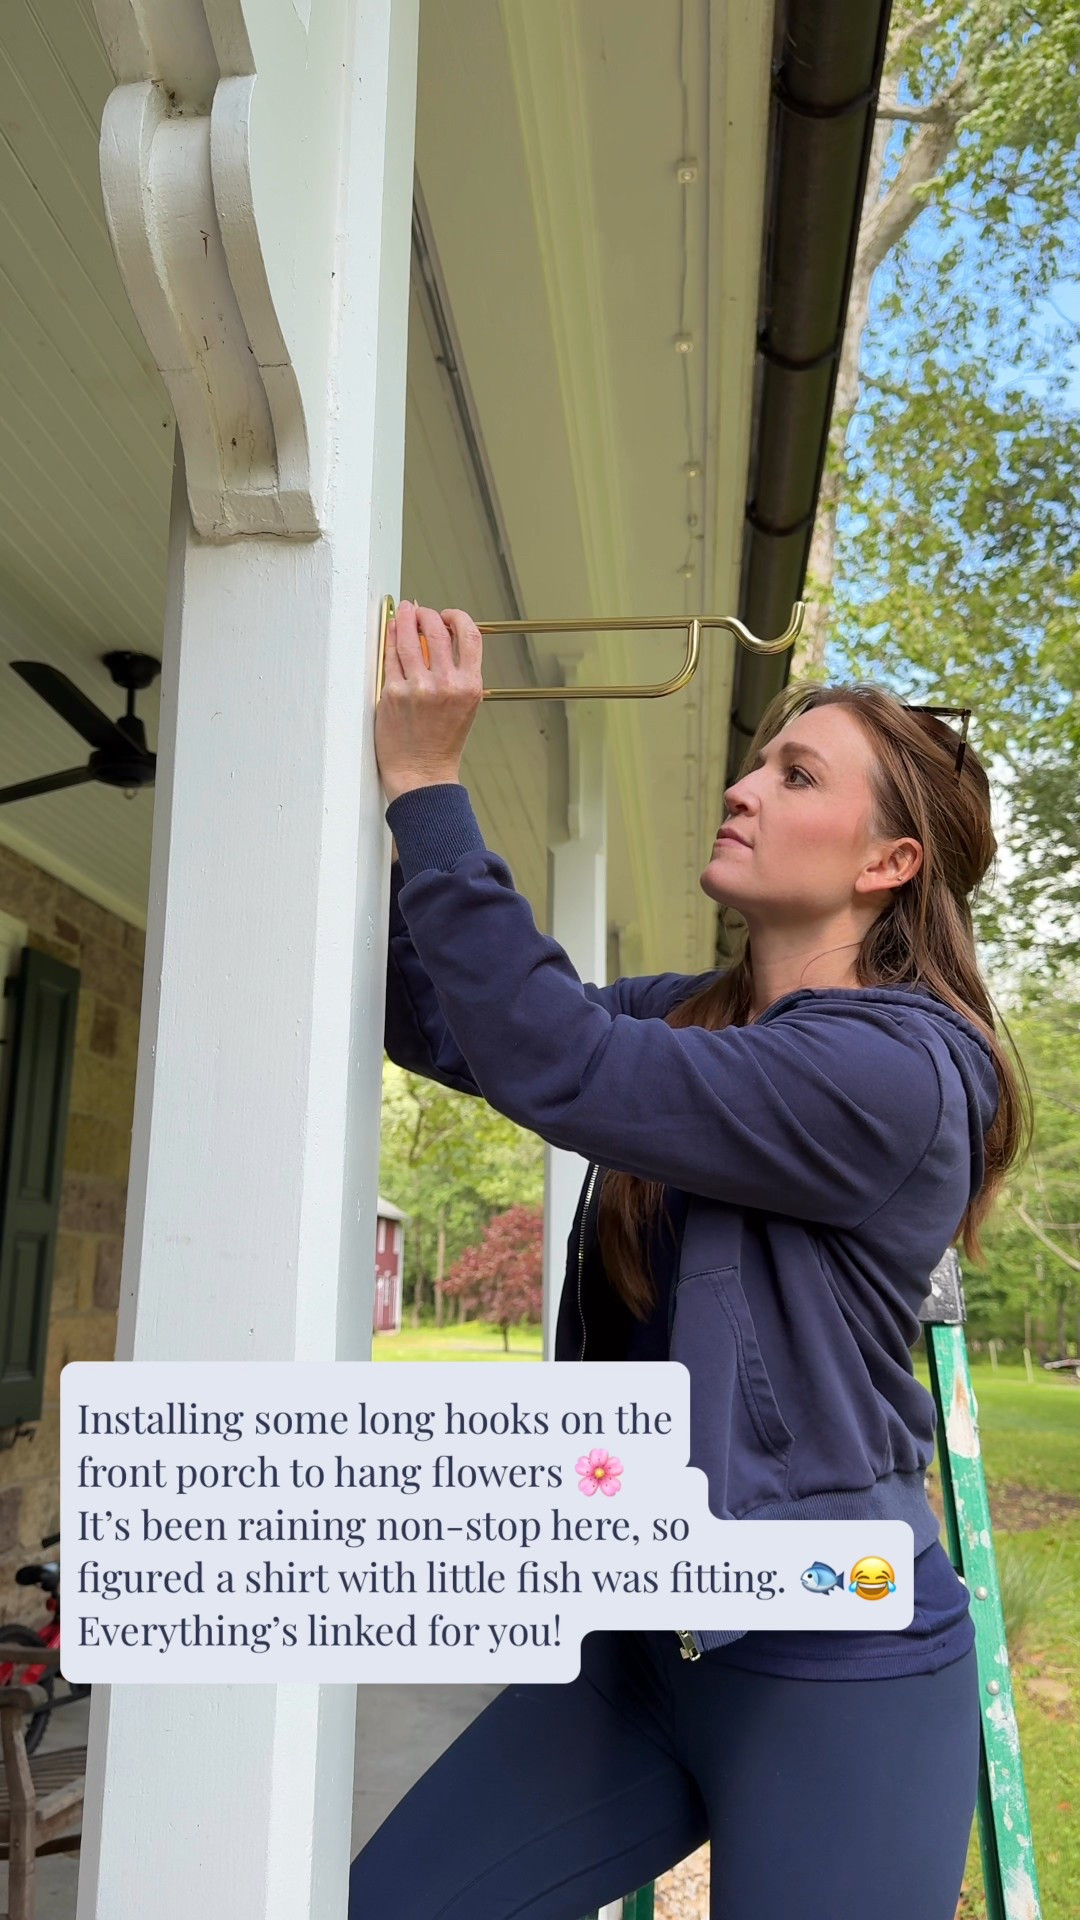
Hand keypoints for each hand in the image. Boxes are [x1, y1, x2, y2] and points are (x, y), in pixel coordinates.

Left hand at [375, 601, 483, 803]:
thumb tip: (441, 638)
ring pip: (408, 638)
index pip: (470, 635)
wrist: (422, 774)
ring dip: (405, 619)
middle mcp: (446, 685)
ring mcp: (417, 688)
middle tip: (421, 612)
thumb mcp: (465, 706)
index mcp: (469, 686)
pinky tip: (391, 632)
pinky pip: (390, 657)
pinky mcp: (392, 694)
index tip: (448, 615)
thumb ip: (457, 674)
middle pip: (436, 630)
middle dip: (427, 614)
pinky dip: (390, 639)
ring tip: (404, 612)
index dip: (457, 617)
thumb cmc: (442, 744)